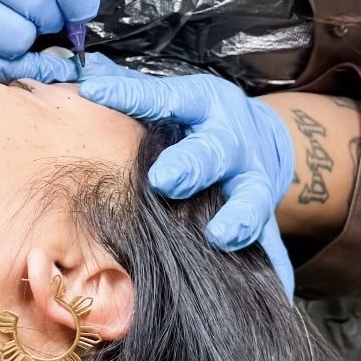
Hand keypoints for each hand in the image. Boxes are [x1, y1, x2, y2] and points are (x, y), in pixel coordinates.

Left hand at [77, 56, 295, 297]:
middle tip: (164, 180)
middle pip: (212, 151)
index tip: (95, 93)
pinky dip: (274, 266)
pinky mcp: (266, 214)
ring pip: (250, 197)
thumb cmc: (200, 118)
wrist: (263, 137)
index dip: (129, 94)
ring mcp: (251, 179)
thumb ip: (130, 88)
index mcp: (202, 104)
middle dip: (190, 165)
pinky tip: (276, 288)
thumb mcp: (175, 94)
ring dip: (237, 216)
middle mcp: (229, 141)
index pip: (163, 96)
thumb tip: (84, 72)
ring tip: (220, 235)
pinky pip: (270, 241)